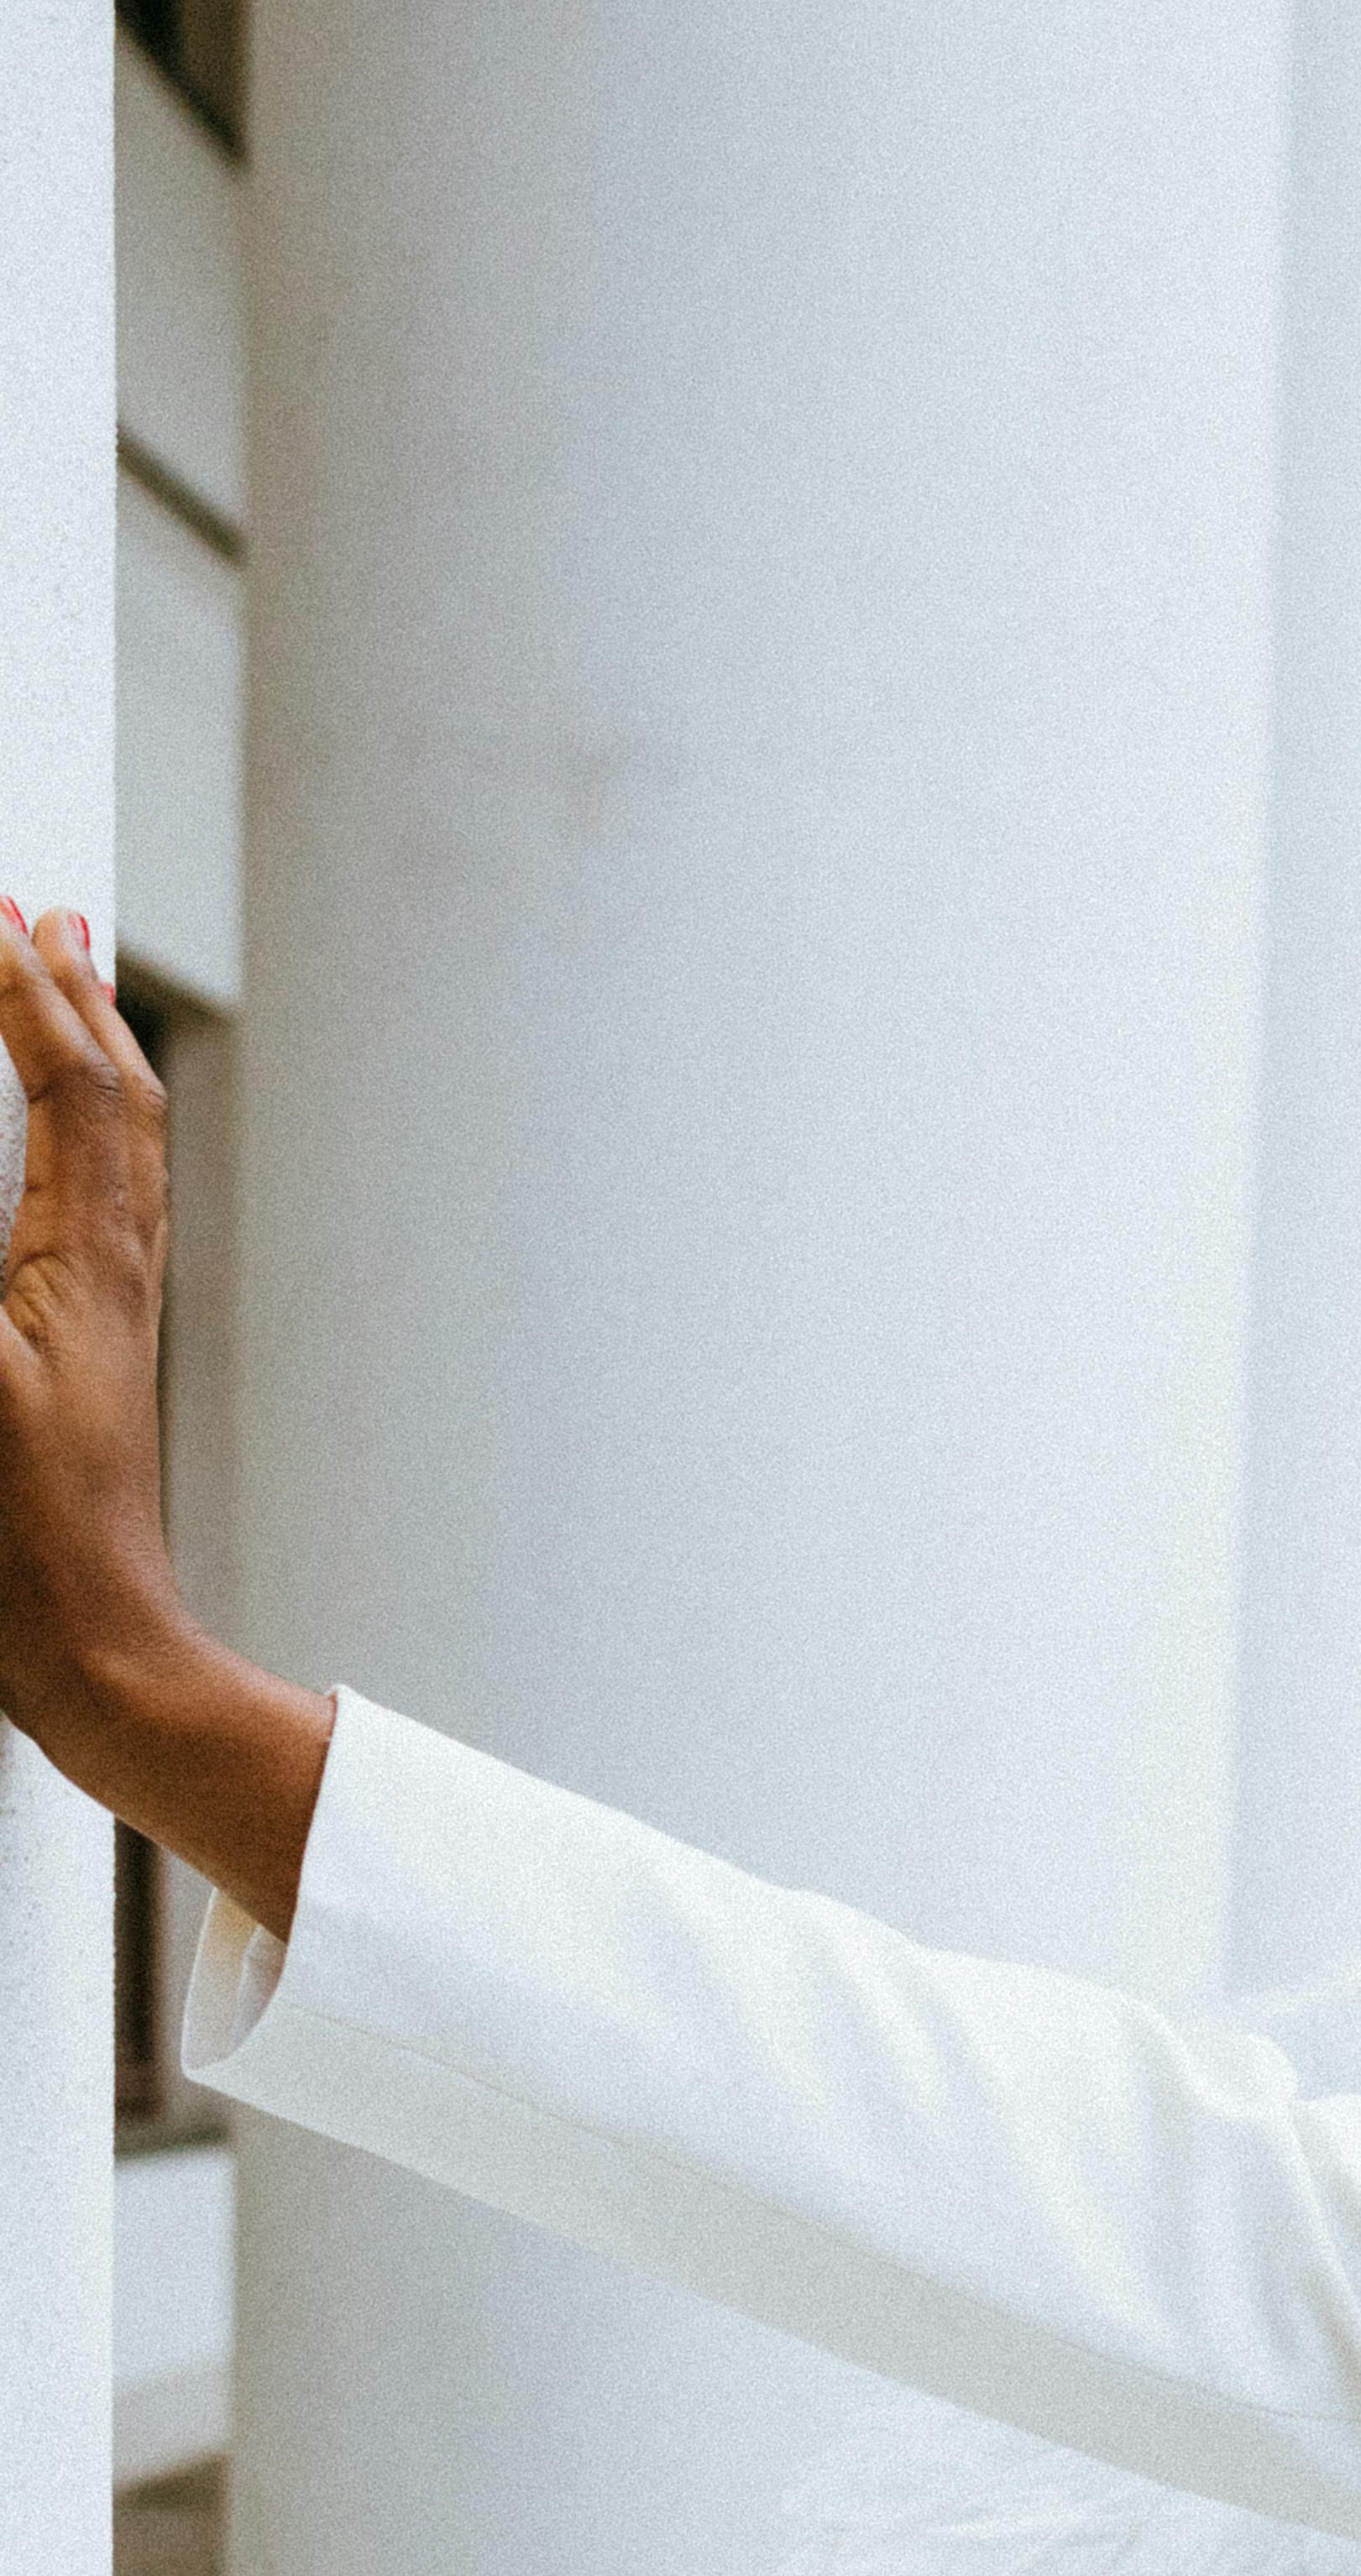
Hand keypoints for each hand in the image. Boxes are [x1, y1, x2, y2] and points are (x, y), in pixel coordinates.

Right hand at [0, 904, 327, 1935]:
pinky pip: (106, 1214)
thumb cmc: (24, 1548)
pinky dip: (81, 1143)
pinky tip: (57, 1148)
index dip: (23, 990)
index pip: (68, 1085)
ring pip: (120, 1155)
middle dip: (66, 996)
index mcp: (87, 1265)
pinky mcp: (95, 1365)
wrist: (99, 1665)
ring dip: (84, 1058)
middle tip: (36, 910)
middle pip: (114, 1100)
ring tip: (59, 985)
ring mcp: (113, 1320)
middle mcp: (119, 1277)